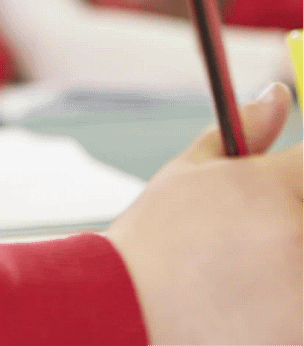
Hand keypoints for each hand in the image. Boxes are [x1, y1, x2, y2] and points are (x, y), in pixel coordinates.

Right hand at [106, 83, 302, 345]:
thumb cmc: (156, 241)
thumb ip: (247, 133)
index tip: (292, 182)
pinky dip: (288, 303)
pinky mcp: (302, 335)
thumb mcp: (190, 173)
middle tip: (267, 230)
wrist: (131, 315)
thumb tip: (279, 95)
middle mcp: (300, 237)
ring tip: (253, 272)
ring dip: (290, 261)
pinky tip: (255, 302)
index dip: (301, 173)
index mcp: (276, 189)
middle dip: (294, 214)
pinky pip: (302, 307)